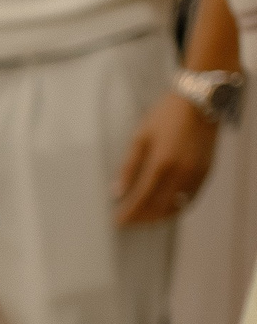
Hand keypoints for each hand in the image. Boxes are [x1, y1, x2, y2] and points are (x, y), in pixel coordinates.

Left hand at [114, 89, 215, 226]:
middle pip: (158, 208)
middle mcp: (181, 172)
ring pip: (176, 207)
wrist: (199, 101)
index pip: (141, 199)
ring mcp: (196, 174)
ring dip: (158, 217)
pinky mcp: (206, 172)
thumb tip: (116, 192)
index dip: (128, 214)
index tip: (117, 221)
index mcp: (161, 163)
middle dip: (142, 219)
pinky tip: (165, 208)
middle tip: (129, 221)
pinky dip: (176, 208)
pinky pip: (190, 199)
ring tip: (144, 218)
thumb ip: (128, 167)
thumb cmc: (165, 116)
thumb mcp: (140, 137)